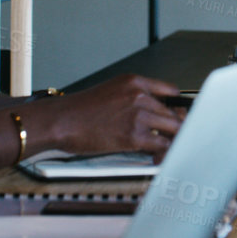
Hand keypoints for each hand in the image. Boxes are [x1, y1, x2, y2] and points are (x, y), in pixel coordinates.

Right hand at [54, 75, 184, 158]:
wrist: (61, 120)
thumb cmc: (79, 110)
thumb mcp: (111, 91)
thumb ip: (134, 98)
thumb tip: (152, 114)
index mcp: (134, 82)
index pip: (171, 92)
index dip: (175, 108)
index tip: (176, 118)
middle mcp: (139, 95)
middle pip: (174, 113)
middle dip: (175, 128)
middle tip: (169, 138)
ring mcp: (138, 114)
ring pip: (172, 128)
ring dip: (171, 141)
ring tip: (161, 149)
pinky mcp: (133, 135)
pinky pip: (162, 144)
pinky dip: (162, 152)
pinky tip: (155, 156)